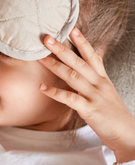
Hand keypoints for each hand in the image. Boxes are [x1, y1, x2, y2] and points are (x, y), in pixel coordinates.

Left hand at [39, 28, 134, 162]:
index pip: (92, 56)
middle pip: (78, 62)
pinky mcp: (89, 109)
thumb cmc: (113, 114)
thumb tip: (80, 70)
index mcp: (103, 79)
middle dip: (62, 49)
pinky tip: (42, 87)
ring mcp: (94, 96)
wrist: (128, 135)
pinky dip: (55, 92)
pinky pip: (69, 98)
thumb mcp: (105, 93)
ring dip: (54, 66)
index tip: (71, 29)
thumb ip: (94, 80)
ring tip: (40, 58)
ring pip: (72, 76)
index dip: (82, 42)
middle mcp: (99, 84)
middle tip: (47, 38)